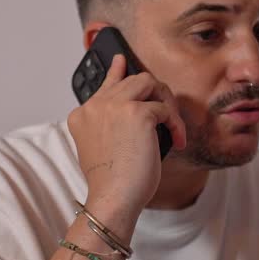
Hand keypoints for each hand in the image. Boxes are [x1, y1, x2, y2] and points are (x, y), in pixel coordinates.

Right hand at [67, 53, 186, 222]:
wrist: (113, 198)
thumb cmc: (111, 183)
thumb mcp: (102, 149)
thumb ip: (110, 126)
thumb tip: (141, 112)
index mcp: (82, 115)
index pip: (104, 85)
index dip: (117, 73)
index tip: (121, 61)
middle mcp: (95, 106)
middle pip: (132, 80)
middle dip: (154, 94)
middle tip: (167, 114)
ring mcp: (114, 106)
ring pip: (149, 82)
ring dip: (166, 102)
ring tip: (172, 125)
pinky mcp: (137, 113)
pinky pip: (165, 109)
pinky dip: (175, 124)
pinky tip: (177, 141)